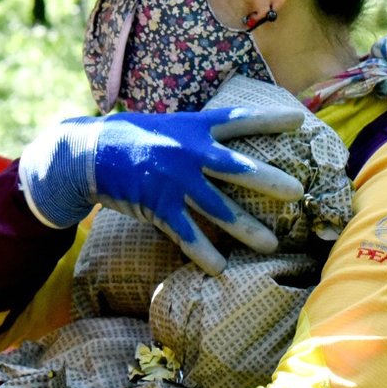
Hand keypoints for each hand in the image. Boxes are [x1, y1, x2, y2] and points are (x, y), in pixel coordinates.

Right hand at [18, 107, 304, 274]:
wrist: (87, 154)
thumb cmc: (125, 138)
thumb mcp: (163, 125)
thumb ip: (191, 134)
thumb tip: (216, 138)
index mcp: (192, 127)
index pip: (238, 120)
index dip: (269, 119)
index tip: (299, 121)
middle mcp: (188, 152)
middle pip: (237, 167)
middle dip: (269, 180)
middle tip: (297, 192)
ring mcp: (174, 180)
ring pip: (218, 207)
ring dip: (246, 228)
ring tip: (271, 244)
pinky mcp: (158, 204)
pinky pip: (185, 233)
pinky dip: (202, 252)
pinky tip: (220, 268)